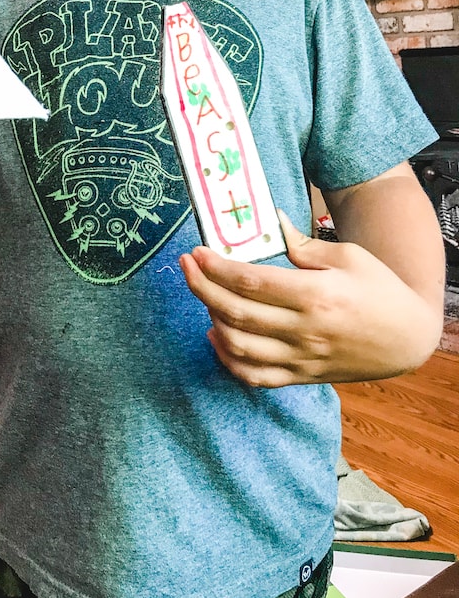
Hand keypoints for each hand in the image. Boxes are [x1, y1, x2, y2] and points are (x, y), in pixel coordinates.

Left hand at [179, 211, 442, 386]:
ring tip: (205, 296)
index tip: (197, 252)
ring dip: (211, 319)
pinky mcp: (302, 377)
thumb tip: (272, 220)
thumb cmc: (381, 290)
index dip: (216, 267)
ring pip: (239, 346)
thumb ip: (305, 243)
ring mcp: (302, 358)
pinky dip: (228, 359)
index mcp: (316, 295)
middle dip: (202, 287)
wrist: (409, 339)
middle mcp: (305, 330)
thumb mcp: (350, 256)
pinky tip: (217, 335)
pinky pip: (254, 377)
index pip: (251, 283)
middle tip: (187, 267)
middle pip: (236, 312)